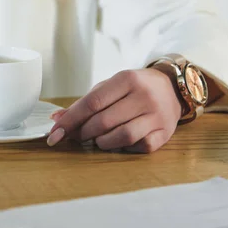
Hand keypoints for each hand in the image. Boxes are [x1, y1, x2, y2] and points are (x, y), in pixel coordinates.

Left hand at [46, 69, 182, 152]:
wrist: (172, 87)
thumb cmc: (133, 88)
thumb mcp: (110, 87)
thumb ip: (84, 103)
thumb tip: (57, 120)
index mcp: (126, 79)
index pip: (92, 103)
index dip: (71, 120)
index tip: (55, 133)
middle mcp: (143, 96)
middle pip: (104, 121)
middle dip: (83, 132)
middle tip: (76, 135)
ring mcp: (157, 115)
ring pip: (122, 136)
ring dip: (102, 142)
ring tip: (98, 139)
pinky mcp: (166, 133)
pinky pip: (140, 146)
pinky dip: (124, 148)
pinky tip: (119, 142)